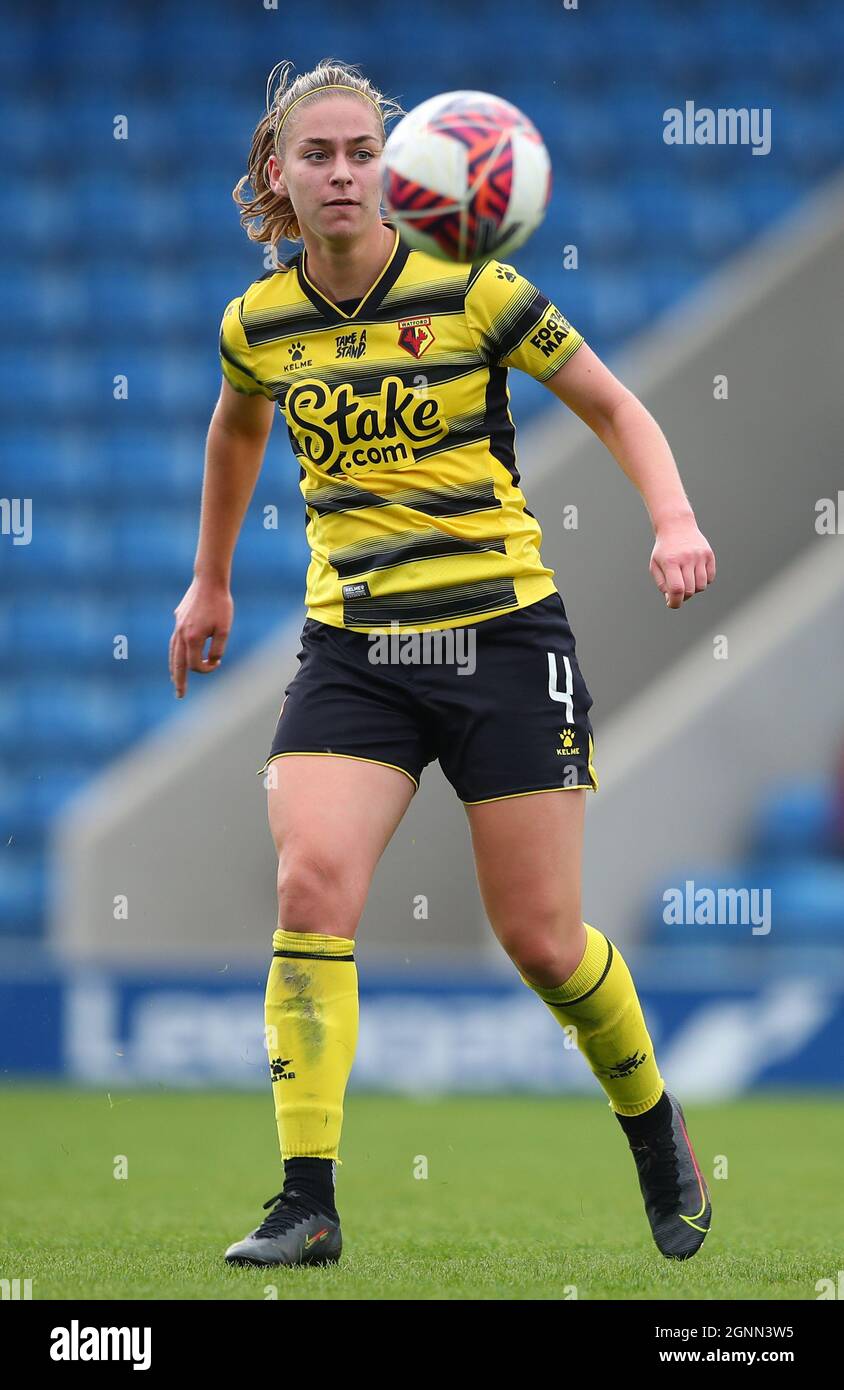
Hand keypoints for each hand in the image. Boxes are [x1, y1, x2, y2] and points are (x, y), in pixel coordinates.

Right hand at [169, 578, 233, 697]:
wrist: (209, 580)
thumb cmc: (220, 604)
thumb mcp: (224, 629)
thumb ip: (218, 649)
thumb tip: (212, 661)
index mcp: (192, 638)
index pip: (195, 664)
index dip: (207, 669)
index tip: (217, 663)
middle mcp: (181, 634)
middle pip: (177, 664)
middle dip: (178, 681)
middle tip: (179, 695)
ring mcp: (177, 626)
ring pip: (173, 652)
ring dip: (174, 668)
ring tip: (175, 679)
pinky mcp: (178, 619)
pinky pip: (174, 641)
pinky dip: (175, 652)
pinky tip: (177, 656)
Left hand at [650, 517, 715, 609]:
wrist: (677, 526)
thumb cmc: (664, 550)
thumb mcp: (656, 565)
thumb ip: (662, 585)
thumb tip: (672, 600)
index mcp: (670, 562)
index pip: (677, 589)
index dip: (675, 602)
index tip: (672, 604)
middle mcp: (687, 558)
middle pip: (690, 590)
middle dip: (683, 596)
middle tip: (678, 591)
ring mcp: (699, 556)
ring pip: (701, 586)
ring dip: (694, 589)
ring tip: (686, 581)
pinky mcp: (709, 555)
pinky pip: (710, 578)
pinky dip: (703, 581)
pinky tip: (695, 574)